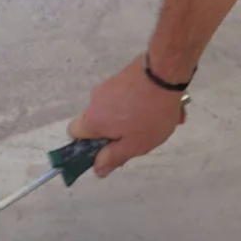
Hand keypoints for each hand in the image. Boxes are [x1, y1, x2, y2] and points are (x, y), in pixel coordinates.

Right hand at [69, 56, 188, 176]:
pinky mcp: (125, 75)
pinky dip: (143, 103)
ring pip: (119, 109)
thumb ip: (113, 158)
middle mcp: (96, 100)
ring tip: (163, 120)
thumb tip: (97, 169)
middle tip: (141, 136)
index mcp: (93, 119)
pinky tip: (166, 105)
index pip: (75, 133)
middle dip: (120, 131)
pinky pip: (130, 96)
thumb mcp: (134, 145)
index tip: (110, 148)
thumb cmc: (148, 114)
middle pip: (100, 121)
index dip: (89, 144)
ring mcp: (110, 85)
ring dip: (137, 117)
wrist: (164, 72)